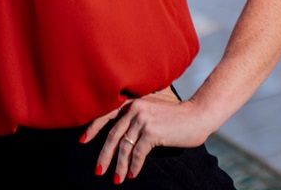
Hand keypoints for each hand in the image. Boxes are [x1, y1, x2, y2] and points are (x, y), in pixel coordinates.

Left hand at [79, 88, 212, 182]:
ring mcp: (142, 119)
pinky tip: (133, 174)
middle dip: (104, 155)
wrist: (198, 115)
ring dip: (119, 165)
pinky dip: (134, 166)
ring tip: (116, 178)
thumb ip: (135, 117)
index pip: (105, 115)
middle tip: (98, 170)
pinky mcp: (151, 132)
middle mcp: (134, 108)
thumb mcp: (151, 110)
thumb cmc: (176, 116)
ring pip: (124, 147)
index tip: (82, 141)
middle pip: (112, 135)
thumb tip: (120, 137)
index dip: (92, 129)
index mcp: (131, 102)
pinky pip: (138, 153)